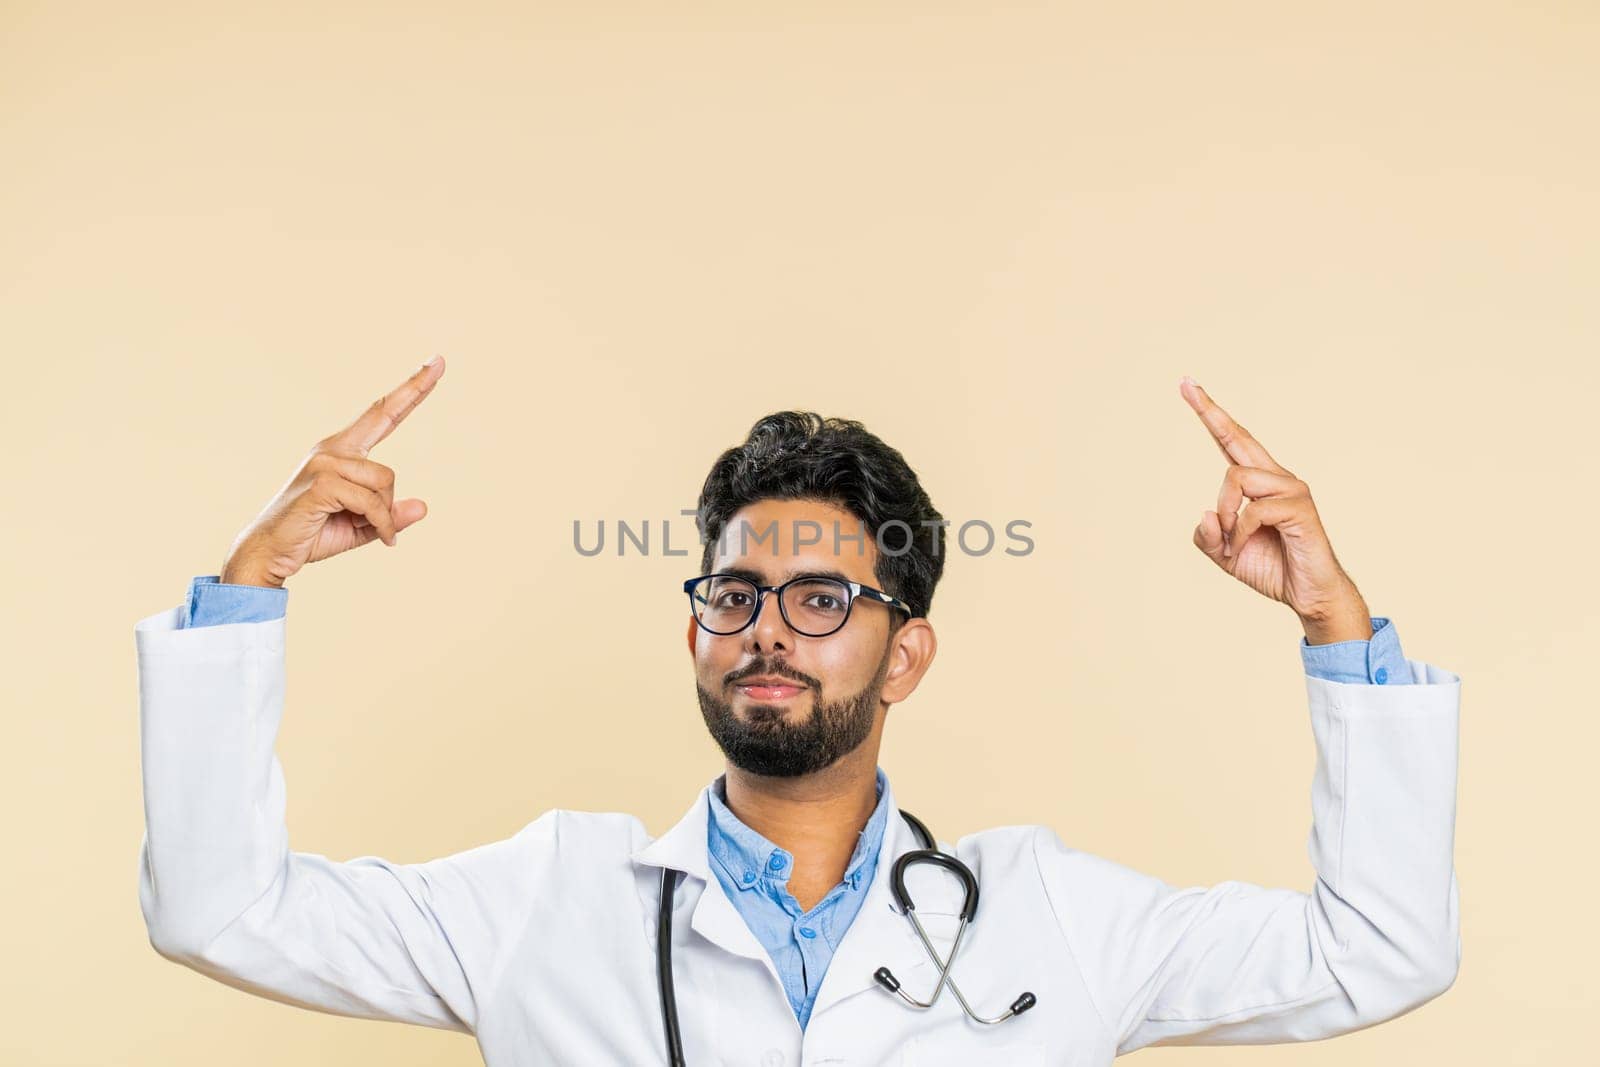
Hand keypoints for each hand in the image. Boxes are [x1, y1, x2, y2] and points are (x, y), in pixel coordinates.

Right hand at [218, 357, 446, 587]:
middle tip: (441, 359)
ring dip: (386, 514)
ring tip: (374, 532)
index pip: (381, 414)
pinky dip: (381, 525)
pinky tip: (381, 539)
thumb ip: (389, 516)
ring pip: (386, 481)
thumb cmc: (313, 535)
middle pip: (386, 418)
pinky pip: (372, 503)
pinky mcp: (322, 481)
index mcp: (342, 452)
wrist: (270, 553)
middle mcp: (333, 449)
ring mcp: (325, 462)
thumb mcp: (362, 526)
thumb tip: (423, 507)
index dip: (409, 389)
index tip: (434, 362)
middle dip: (415, 387)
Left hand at [1180, 376, 1370, 641]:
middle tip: (1185, 382)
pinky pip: (1253, 510)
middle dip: (1210, 411)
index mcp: (1258, 483)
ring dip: (1225, 515)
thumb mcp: (1225, 554)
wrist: (1308, 596)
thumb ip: (1208, 536)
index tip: (1188, 385)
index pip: (1232, 442)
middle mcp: (1276, 477)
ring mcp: (1291, 489)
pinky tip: (1242, 548)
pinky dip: (1239, 533)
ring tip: (1231, 543)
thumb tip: (1205, 512)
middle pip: (1239, 438)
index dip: (1210, 414)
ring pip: (1236, 478)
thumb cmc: (1271, 569)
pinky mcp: (1300, 507)